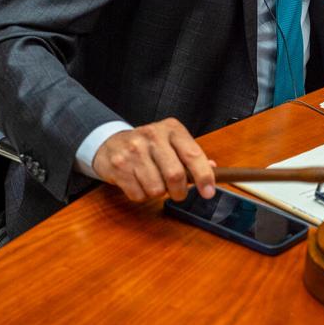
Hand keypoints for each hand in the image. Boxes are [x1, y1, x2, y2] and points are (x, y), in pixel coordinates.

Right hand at [92, 118, 215, 202]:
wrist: (110, 142)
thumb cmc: (148, 146)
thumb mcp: (171, 142)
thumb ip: (191, 155)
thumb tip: (213, 168)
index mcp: (171, 129)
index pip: (193, 154)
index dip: (204, 176)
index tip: (208, 192)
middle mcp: (152, 135)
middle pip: (175, 175)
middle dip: (179, 191)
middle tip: (178, 193)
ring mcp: (134, 150)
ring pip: (156, 188)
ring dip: (158, 193)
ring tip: (153, 182)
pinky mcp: (119, 165)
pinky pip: (138, 194)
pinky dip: (142, 195)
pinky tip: (138, 182)